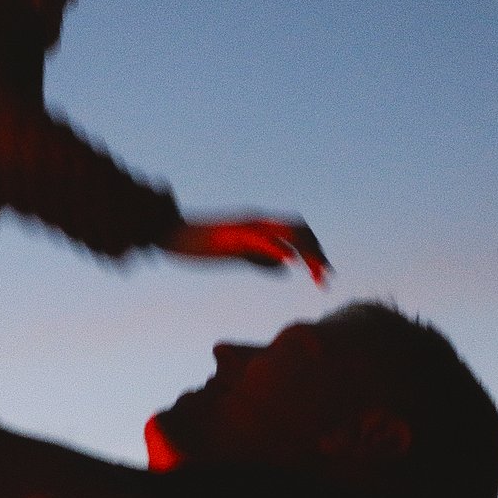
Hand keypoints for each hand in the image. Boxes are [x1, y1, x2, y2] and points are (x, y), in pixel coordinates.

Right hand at [163, 215, 330, 284]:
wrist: (168, 234)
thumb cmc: (198, 246)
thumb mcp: (236, 254)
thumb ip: (261, 259)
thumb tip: (287, 267)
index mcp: (258, 224)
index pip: (297, 231)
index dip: (315, 249)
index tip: (325, 272)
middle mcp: (257, 220)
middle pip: (299, 230)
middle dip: (318, 253)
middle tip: (329, 278)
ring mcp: (245, 226)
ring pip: (287, 234)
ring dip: (308, 254)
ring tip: (319, 275)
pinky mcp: (232, 236)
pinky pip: (261, 241)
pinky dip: (279, 249)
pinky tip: (292, 262)